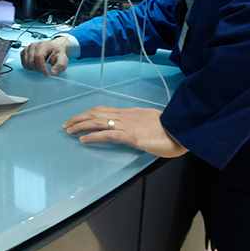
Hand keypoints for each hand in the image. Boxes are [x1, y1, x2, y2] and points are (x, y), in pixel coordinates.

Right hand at [21, 36, 70, 75]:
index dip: (41, 67)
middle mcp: (33, 45)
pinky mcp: (24, 52)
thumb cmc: (57, 53)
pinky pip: (24, 64)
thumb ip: (60, 66)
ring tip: (42, 66)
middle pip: (31, 62)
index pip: (38, 57)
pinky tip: (36, 65)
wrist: (53, 48)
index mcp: (43, 45)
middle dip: (39, 69)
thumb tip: (53, 73)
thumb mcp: (63, 59)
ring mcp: (27, 48)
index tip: (47, 72)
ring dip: (34, 69)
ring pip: (27, 64)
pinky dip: (30, 68)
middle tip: (46, 69)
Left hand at [62, 105, 187, 157]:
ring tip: (69, 130)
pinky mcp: (130, 136)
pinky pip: (107, 135)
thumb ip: (140, 123)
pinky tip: (83, 140)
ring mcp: (126, 125)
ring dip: (80, 126)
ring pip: (97, 122)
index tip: (79, 118)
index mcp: (130, 113)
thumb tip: (133, 126)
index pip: (103, 111)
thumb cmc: (171, 129)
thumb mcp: (151, 122)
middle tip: (66, 125)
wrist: (183, 130)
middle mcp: (125, 116)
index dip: (88, 114)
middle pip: (95, 114)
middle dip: (79, 118)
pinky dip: (93, 137)